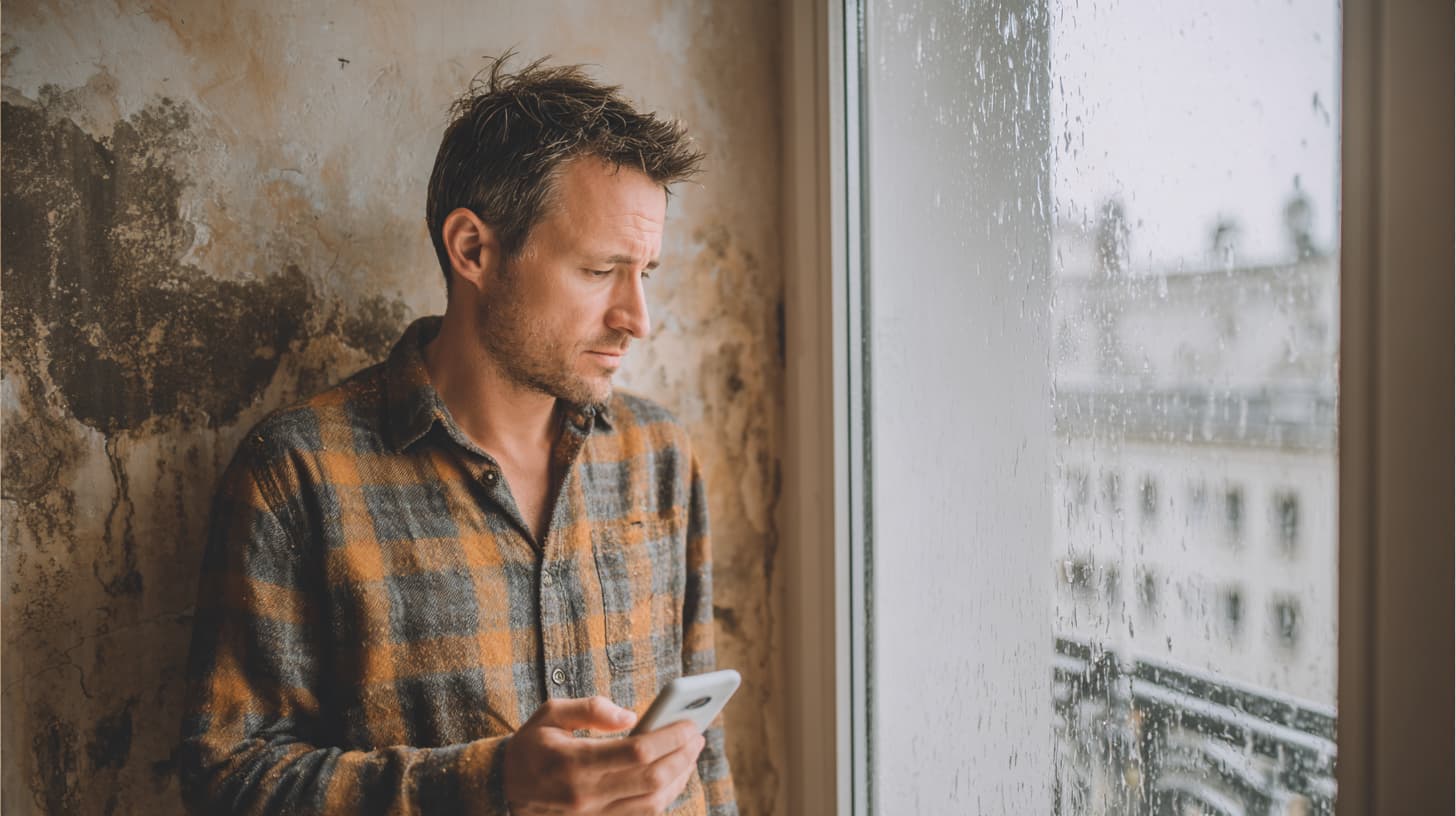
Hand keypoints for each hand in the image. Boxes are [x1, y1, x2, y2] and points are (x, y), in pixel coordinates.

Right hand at [503, 696, 704, 814]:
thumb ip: (590, 709)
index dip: (670, 737)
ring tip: (689, 755)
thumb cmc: (531, 747)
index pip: (637, 752)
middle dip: (682, 756)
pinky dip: (663, 798)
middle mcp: (586, 795)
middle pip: (652, 779)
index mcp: (574, 763)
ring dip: (679, 778)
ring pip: (652, 803)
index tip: (689, 723)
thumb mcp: (549, 714)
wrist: (502, 791)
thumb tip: (631, 715)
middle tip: (697, 736)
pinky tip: (672, 778)